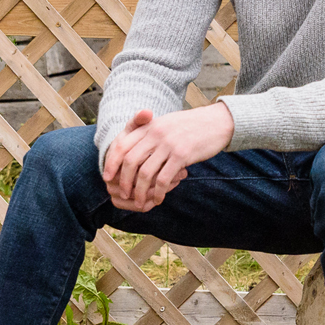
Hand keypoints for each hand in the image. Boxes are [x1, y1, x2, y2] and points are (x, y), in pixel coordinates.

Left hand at [101, 104, 233, 212]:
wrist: (217, 122)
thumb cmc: (192, 126)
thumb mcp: (167, 124)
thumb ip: (149, 134)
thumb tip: (133, 151)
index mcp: (150, 126)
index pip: (121, 144)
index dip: (111, 162)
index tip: (107, 177)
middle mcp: (156, 134)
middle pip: (130, 161)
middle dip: (124, 181)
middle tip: (124, 194)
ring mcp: (168, 144)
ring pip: (145, 173)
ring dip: (140, 191)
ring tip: (139, 202)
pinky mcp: (182, 155)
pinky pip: (163, 178)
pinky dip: (158, 193)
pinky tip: (158, 199)